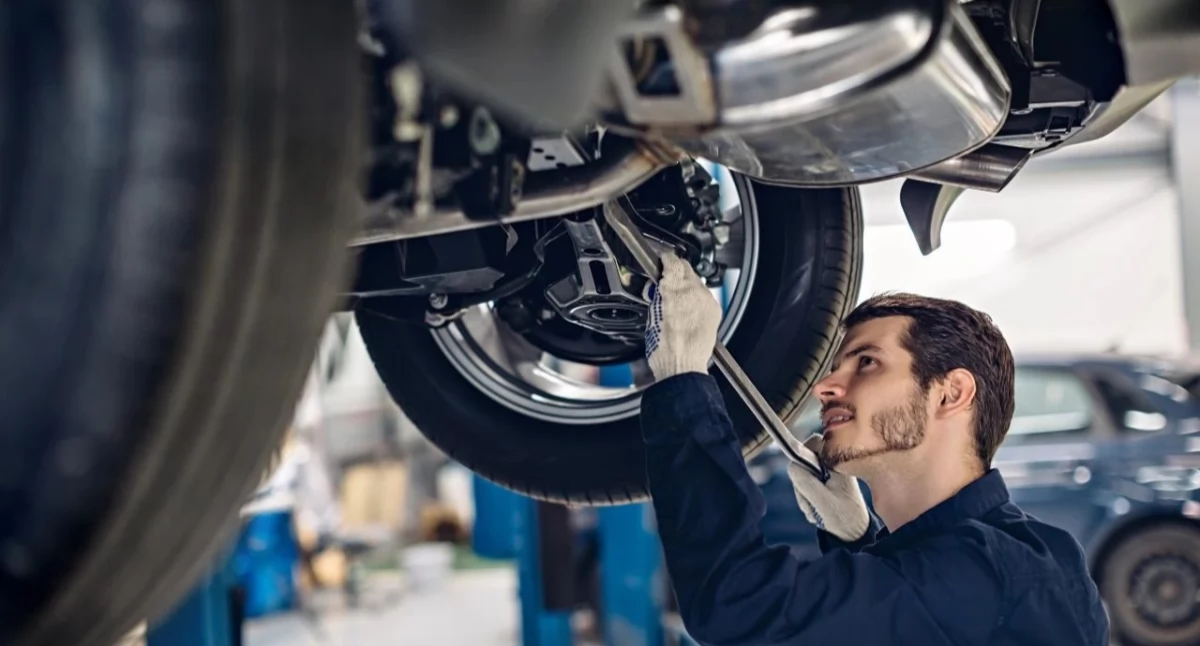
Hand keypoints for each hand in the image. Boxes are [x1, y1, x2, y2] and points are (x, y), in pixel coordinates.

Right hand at [644, 253, 721, 381]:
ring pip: (696, 282)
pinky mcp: (714, 310)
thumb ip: (658, 295)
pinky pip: (704, 295)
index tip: (661, 260)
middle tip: (665, 280)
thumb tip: (660, 286)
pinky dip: (695, 298)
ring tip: (675, 299)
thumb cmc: (664, 349)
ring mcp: (706, 301)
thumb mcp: (651, 315)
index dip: (665, 259)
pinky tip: (687, 309)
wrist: (682, 367)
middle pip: (686, 268)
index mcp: (675, 290)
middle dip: (675, 272)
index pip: (672, 261)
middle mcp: (694, 292)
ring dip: (686, 285)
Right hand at [788, 435, 870, 541]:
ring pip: (803, 475)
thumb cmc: (843, 517)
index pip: (812, 443)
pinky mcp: (826, 484)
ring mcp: (829, 474)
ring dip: (804, 493)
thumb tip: (791, 465)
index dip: (802, 456)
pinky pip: (807, 485)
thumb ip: (804, 480)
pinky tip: (817, 508)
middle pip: (804, 460)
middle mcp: (833, 465)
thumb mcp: (821, 500)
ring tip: (816, 507)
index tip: (803, 475)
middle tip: (811, 499)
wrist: (853, 533)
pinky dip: (807, 497)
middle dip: (802, 482)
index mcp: (837, 463)